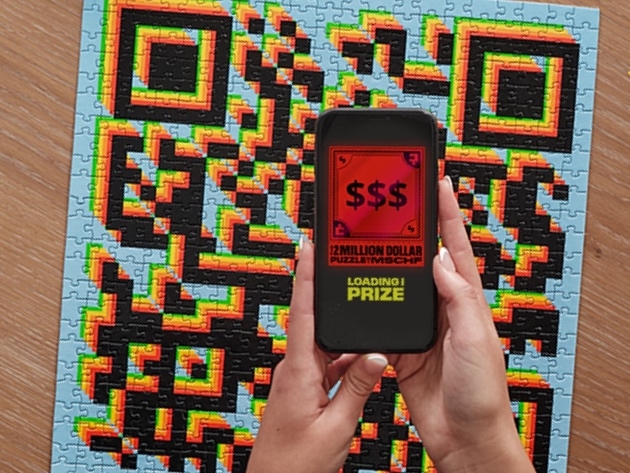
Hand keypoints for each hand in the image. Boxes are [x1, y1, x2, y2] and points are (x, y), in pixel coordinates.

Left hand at [247, 240, 388, 472]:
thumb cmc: (297, 464)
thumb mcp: (337, 426)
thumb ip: (357, 387)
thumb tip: (377, 355)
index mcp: (299, 371)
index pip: (302, 311)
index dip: (305, 276)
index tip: (308, 247)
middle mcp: (295, 369)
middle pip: (314, 320)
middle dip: (327, 291)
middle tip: (344, 265)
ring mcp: (299, 379)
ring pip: (325, 344)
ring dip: (342, 330)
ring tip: (363, 311)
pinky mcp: (304, 390)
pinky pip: (328, 363)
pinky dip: (345, 358)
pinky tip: (364, 360)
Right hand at [388, 177, 534, 472]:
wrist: (464, 437)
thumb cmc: (481, 393)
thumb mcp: (474, 340)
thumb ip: (457, 299)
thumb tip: (439, 260)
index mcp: (465, 302)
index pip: (454, 247)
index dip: (446, 214)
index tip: (435, 184)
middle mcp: (443, 310)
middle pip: (423, 260)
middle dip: (410, 229)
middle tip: (392, 202)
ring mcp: (422, 328)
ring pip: (400, 286)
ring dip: (387, 263)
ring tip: (369, 238)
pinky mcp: (403, 348)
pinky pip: (384, 318)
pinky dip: (370, 304)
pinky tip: (358, 291)